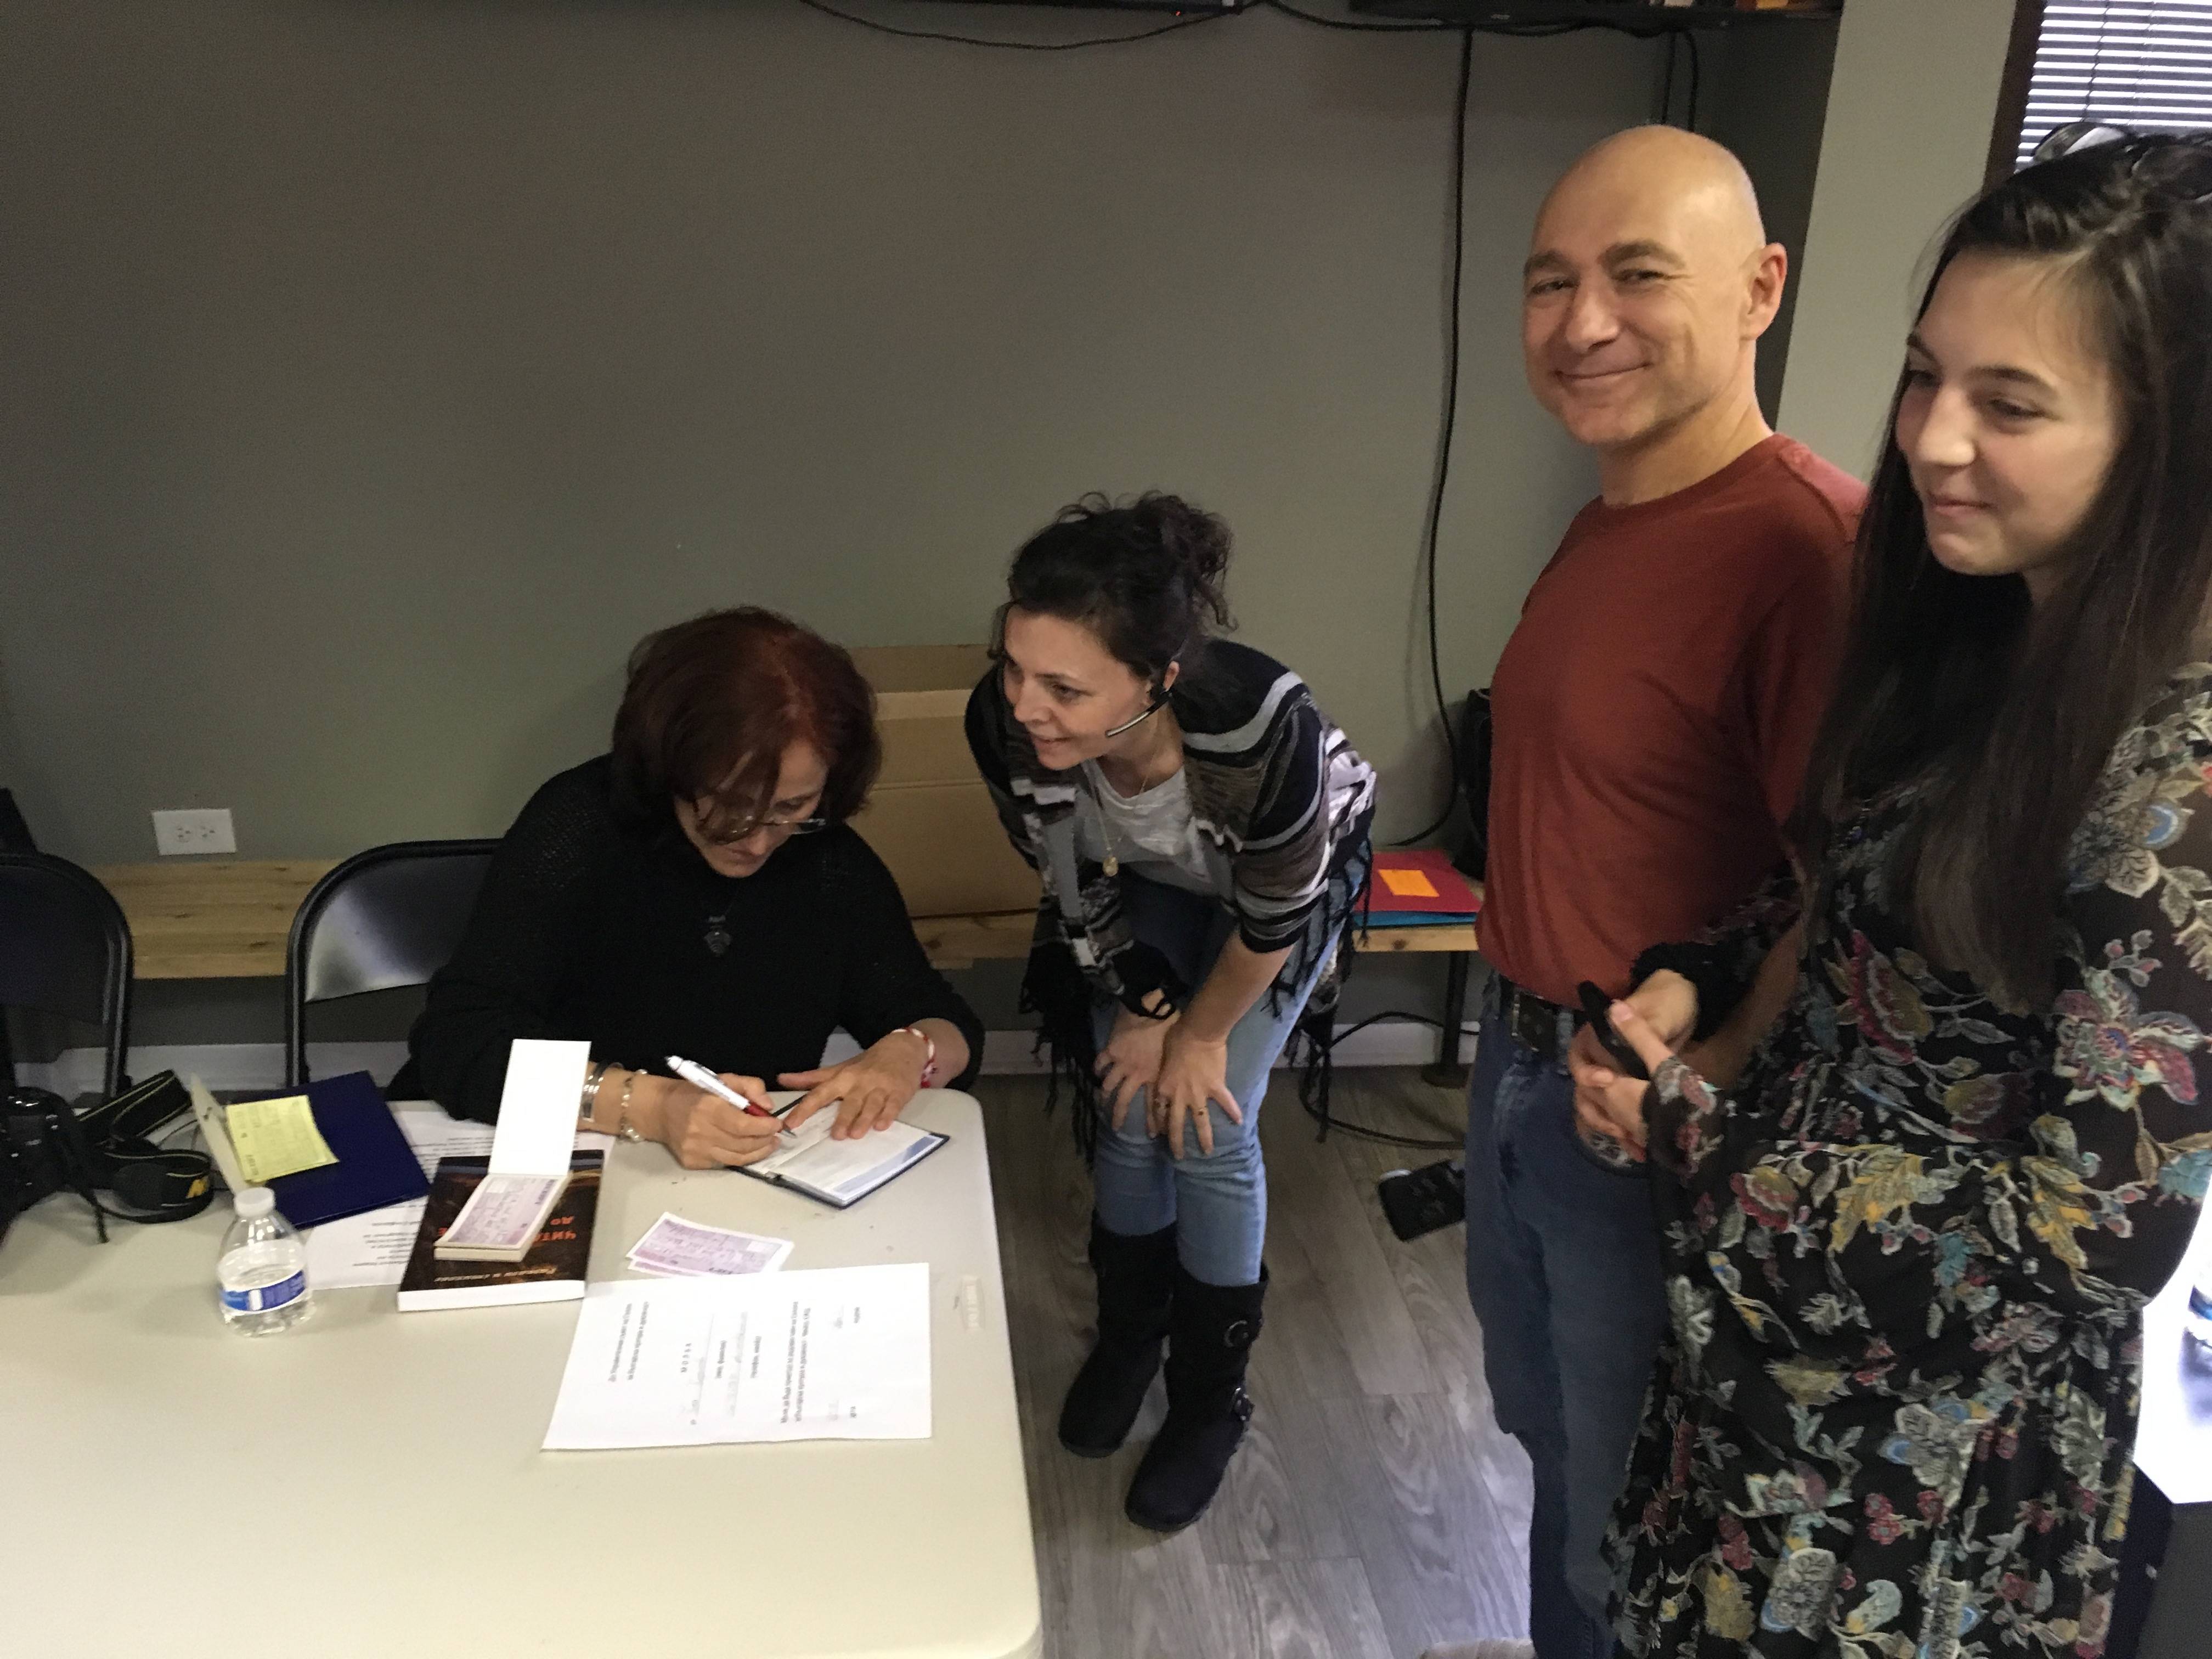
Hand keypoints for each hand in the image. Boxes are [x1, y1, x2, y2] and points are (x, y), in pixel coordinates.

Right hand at [638, 1071, 782, 1169]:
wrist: (661, 1110)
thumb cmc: (696, 1093)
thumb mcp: (724, 1079)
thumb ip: (750, 1086)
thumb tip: (768, 1106)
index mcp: (708, 1108)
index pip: (743, 1125)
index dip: (764, 1127)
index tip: (777, 1124)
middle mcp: (700, 1132)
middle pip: (742, 1144)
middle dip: (765, 1140)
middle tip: (775, 1135)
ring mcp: (695, 1150)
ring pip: (736, 1158)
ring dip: (758, 1152)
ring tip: (769, 1144)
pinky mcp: (692, 1162)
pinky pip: (724, 1163)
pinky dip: (741, 1158)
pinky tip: (748, 1150)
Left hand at [780, 1030, 928, 1138]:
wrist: (903, 1048)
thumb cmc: (868, 1062)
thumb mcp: (840, 1068)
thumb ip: (812, 1078)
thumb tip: (781, 1079)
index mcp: (843, 1077)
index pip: (820, 1093)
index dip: (805, 1109)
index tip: (791, 1123)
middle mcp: (860, 1082)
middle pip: (850, 1102)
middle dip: (843, 1118)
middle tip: (836, 1135)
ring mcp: (881, 1087)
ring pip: (871, 1105)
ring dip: (864, 1119)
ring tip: (856, 1135)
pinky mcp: (899, 1093)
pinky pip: (893, 1106)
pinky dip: (888, 1115)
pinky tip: (882, 1126)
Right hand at [1096, 1005, 1175, 1131]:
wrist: (1151, 1010)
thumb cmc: (1170, 1027)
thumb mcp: (1177, 1052)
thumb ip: (1177, 1066)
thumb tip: (1188, 1075)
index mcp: (1155, 1075)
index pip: (1153, 1104)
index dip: (1152, 1120)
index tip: (1153, 1134)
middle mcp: (1136, 1074)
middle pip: (1125, 1100)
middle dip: (1119, 1116)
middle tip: (1116, 1128)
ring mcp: (1122, 1063)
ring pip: (1109, 1084)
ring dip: (1104, 1095)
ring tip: (1101, 1103)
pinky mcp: (1111, 1051)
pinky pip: (1101, 1063)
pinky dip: (1097, 1068)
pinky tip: (1096, 1073)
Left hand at [1150, 1028, 1240, 1158]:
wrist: (1197, 1032)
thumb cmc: (1176, 1039)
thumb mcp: (1162, 1058)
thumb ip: (1164, 1072)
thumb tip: (1165, 1073)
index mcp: (1164, 1088)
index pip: (1158, 1111)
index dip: (1159, 1125)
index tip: (1159, 1136)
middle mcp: (1180, 1096)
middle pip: (1176, 1125)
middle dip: (1177, 1143)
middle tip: (1179, 1156)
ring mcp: (1199, 1094)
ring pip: (1201, 1122)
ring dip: (1204, 1138)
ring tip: (1208, 1152)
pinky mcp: (1216, 1088)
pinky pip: (1226, 1103)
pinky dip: (1233, 1112)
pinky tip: (1240, 1122)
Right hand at [1566, 971, 1695, 1161]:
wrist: (1683, 1007)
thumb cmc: (1666, 1004)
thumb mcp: (1659, 1014)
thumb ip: (1640, 1024)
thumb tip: (1616, 1012)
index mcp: (1596, 1037)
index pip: (1580, 1061)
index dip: (1589, 1075)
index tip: (1608, 1081)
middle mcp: (1597, 1059)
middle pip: (1586, 1092)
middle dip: (1602, 1113)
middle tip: (1623, 1127)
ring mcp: (1612, 1077)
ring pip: (1597, 1109)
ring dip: (1611, 1128)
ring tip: (1632, 1142)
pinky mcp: (1627, 1090)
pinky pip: (1617, 1115)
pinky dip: (1626, 1132)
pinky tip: (1640, 1149)